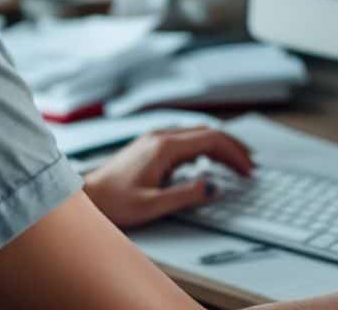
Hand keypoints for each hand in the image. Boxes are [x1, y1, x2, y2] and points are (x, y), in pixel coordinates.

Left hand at [84, 127, 253, 228]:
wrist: (87, 196)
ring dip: (220, 147)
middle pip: (208, 133)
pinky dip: (205, 149)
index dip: (235, 153)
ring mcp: (155, 140)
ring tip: (236, 164)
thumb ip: (185, 196)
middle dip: (233, 148)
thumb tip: (213, 187)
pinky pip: (187, 141)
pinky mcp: (151, 146)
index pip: (211, 140)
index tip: (248, 169)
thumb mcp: (152, 205)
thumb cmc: (113, 202)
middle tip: (250, 166)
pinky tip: (210, 163)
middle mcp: (161, 137)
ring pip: (198, 135)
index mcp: (164, 147)